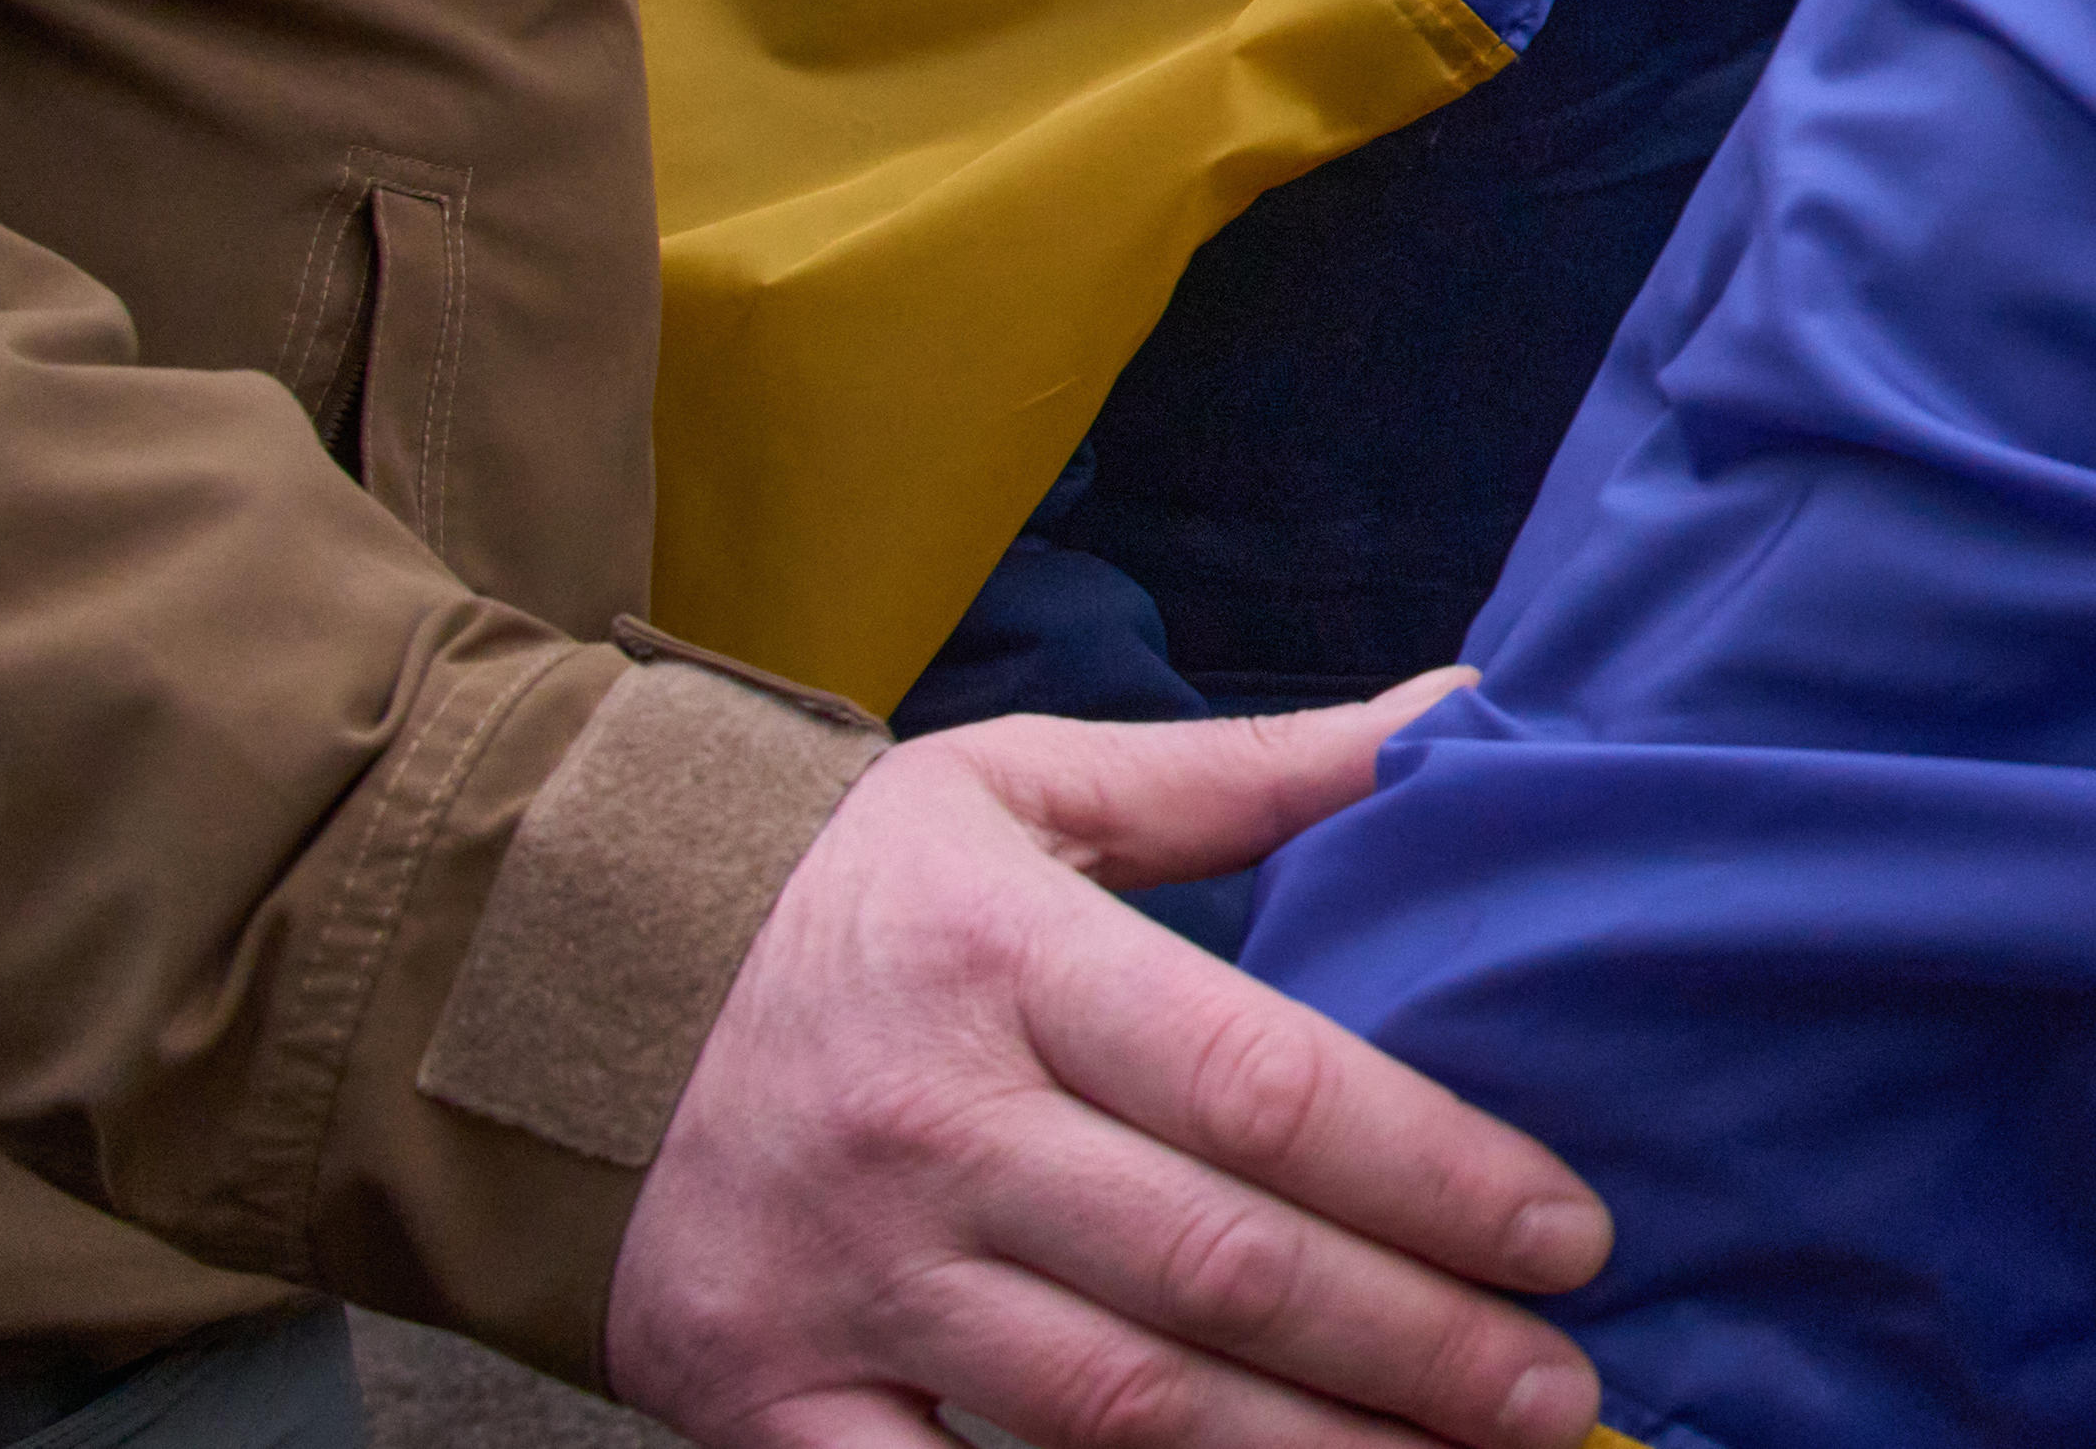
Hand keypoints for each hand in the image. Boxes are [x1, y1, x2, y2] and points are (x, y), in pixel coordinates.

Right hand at [606, 673, 1614, 1448]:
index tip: (1569, 1231)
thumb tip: (1457, 715)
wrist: (527, 989)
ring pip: (1115, 1405)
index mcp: (1009, 962)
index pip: (1263, 1084)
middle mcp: (935, 1128)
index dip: (1432, 1169)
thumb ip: (1249, 775)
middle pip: (1216, 1264)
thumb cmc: (833, 887)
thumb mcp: (1027, 788)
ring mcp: (849, 1279)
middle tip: (1555, 1394)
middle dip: (1412, 1342)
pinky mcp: (766, 1397)